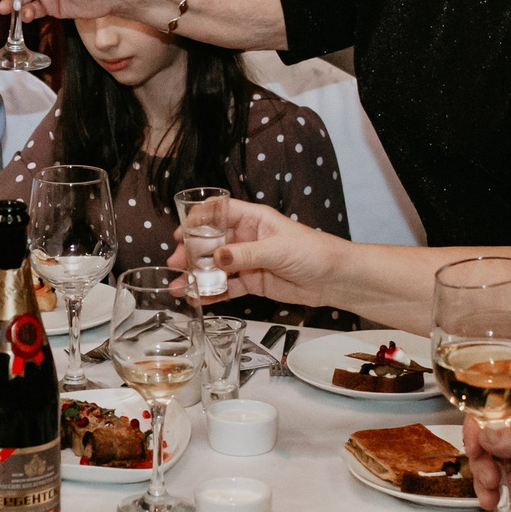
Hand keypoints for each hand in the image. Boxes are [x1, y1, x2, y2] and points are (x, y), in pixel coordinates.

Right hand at [176, 198, 342, 306]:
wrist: (335, 279)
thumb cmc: (313, 252)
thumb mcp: (277, 250)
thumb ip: (245, 254)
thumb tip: (216, 258)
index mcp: (254, 219)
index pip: (220, 212)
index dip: (198, 220)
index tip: (180, 232)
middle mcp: (247, 238)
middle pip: (211, 242)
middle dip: (191, 252)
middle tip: (176, 264)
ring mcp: (248, 261)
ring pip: (216, 267)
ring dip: (198, 275)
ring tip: (180, 287)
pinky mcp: (252, 282)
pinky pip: (227, 286)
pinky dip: (213, 293)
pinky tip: (199, 299)